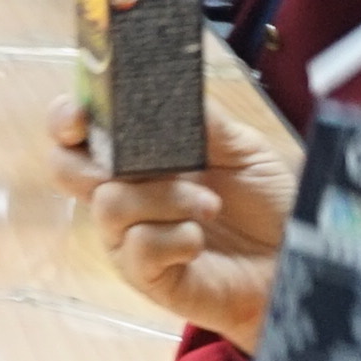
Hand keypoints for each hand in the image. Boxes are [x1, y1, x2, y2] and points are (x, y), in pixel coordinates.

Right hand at [58, 44, 296, 339]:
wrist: (295, 258)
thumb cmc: (266, 203)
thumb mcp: (242, 147)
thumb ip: (199, 119)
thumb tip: (166, 83)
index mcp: (137, 157)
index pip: (78, 133)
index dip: (65, 119)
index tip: (80, 117)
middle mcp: (123, 195)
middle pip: (64, 169)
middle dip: (93, 161)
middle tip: (137, 163)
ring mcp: (129, 239)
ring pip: (110, 205)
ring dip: (165, 198)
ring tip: (209, 205)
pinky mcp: (147, 277)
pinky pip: (138, 248)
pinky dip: (175, 237)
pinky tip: (199, 240)